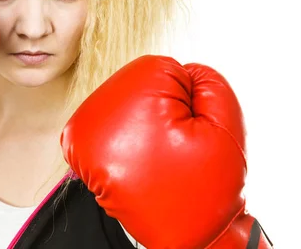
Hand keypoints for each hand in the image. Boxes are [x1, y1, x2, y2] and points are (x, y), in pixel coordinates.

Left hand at [61, 55, 269, 247]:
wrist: (183, 237)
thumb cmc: (204, 189)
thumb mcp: (223, 128)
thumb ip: (207, 82)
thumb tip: (181, 70)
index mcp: (129, 106)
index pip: (160, 68)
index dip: (184, 96)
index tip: (184, 127)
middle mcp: (93, 118)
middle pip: (135, 82)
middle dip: (159, 106)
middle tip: (170, 144)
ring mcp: (80, 134)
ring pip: (122, 99)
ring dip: (139, 118)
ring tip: (153, 154)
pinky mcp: (77, 148)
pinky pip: (107, 120)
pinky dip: (123, 132)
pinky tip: (136, 156)